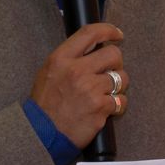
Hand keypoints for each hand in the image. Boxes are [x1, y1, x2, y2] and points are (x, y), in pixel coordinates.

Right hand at [30, 23, 126, 146]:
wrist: (42, 133)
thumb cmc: (45, 104)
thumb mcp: (49, 72)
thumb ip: (69, 58)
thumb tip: (93, 47)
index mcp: (62, 58)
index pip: (90, 33)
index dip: (109, 30)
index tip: (117, 34)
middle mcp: (77, 71)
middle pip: (113, 54)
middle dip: (117, 62)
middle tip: (111, 71)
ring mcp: (90, 90)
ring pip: (121, 78)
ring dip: (118, 85)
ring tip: (107, 93)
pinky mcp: (100, 108)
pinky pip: (121, 100)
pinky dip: (118, 105)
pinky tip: (108, 108)